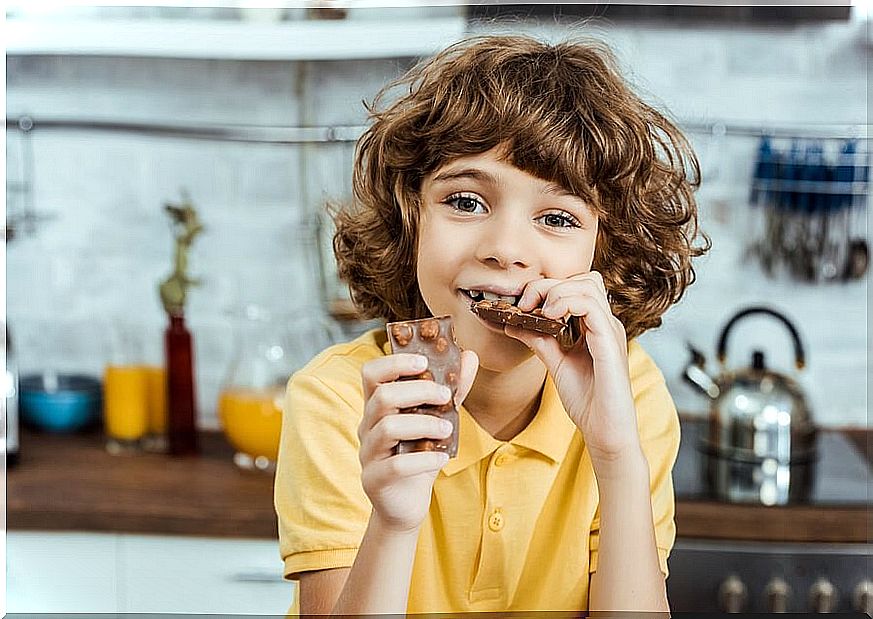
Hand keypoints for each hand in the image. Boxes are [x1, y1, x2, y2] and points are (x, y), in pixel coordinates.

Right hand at [358, 350, 477, 532]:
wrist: (406, 503)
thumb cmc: (419, 455)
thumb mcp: (437, 420)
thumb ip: (452, 390)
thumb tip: (469, 356)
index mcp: (378, 406)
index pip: (371, 373)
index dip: (394, 363)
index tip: (424, 363)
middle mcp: (367, 426)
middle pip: (383, 396)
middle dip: (418, 391)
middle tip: (445, 396)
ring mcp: (368, 453)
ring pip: (388, 427)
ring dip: (424, 424)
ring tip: (448, 430)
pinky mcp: (374, 480)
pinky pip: (396, 466)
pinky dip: (424, 460)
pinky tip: (442, 459)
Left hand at [506, 272, 640, 463]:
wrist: (604, 430)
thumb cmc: (587, 401)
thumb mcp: (555, 363)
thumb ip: (539, 340)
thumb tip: (513, 322)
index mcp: (595, 326)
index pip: (576, 286)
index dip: (547, 288)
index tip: (522, 306)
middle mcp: (605, 323)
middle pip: (582, 278)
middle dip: (548, 285)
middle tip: (525, 305)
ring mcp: (610, 331)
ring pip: (587, 285)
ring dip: (556, 292)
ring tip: (538, 313)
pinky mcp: (609, 342)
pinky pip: (590, 305)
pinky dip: (565, 303)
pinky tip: (550, 319)